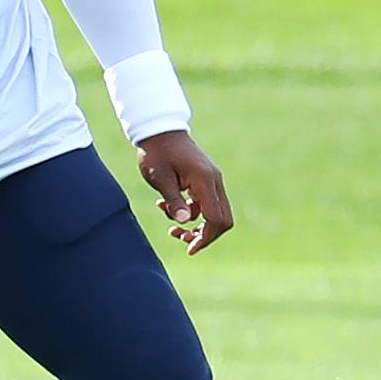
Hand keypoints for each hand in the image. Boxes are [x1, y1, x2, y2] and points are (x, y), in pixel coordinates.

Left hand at [135, 130, 232, 255]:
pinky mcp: (206, 180)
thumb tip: (186, 222)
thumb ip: (174, 201)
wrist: (159, 130)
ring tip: (172, 227)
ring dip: (196, 224)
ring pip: (215, 213)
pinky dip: (192, 211)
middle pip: (223, 219)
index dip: (206, 238)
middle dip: (205, 235)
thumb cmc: (157, 153)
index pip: (216, 218)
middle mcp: (214, 181)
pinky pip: (206, 203)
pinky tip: (167, 207)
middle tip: (183, 241)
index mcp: (205, 180)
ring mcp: (212, 180)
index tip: (189, 249)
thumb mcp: (160, 178)